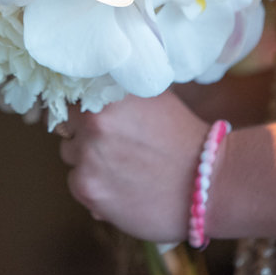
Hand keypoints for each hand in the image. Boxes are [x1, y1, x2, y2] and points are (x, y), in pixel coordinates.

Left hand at [58, 92, 209, 241]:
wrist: (208, 183)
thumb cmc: (182, 137)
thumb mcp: (151, 95)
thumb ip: (116, 89)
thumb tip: (89, 84)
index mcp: (107, 96)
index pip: (69, 97)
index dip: (80, 108)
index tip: (89, 117)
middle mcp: (93, 124)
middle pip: (67, 128)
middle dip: (84, 135)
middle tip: (115, 145)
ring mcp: (88, 158)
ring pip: (70, 156)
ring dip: (86, 160)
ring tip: (121, 167)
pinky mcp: (89, 190)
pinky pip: (76, 183)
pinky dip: (93, 185)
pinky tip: (120, 186)